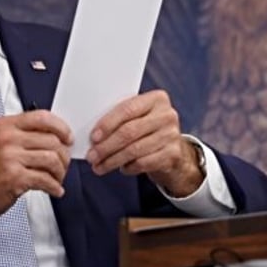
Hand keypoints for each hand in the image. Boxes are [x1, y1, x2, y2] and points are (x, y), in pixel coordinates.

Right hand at [0, 110, 72, 234]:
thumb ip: (20, 134)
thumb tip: (52, 135)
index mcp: (4, 126)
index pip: (41, 117)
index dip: (61, 127)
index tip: (67, 137)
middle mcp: (7, 139)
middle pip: (51, 140)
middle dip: (63, 155)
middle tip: (63, 163)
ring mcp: (11, 158)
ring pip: (52, 159)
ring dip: (60, 172)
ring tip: (58, 178)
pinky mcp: (15, 178)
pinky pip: (46, 180)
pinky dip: (55, 187)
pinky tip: (54, 189)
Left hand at [85, 90, 203, 196]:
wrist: (174, 149)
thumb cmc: (147, 130)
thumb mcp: (138, 117)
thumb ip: (120, 118)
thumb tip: (93, 135)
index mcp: (156, 98)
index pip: (127, 109)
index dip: (107, 124)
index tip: (93, 138)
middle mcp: (167, 115)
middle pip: (129, 131)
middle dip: (106, 146)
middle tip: (91, 157)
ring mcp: (172, 135)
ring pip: (134, 150)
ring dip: (112, 160)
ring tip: (99, 166)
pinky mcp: (173, 154)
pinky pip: (143, 163)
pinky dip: (128, 167)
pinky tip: (121, 168)